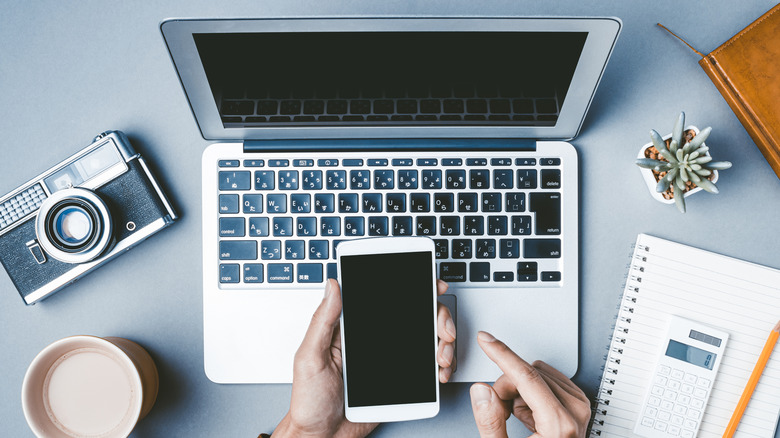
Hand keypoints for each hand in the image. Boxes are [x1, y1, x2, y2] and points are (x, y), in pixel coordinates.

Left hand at [272, 278, 455, 437]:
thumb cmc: (309, 401)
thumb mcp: (309, 357)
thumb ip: (322, 321)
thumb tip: (332, 285)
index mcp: (352, 327)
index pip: (385, 298)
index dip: (411, 287)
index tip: (430, 286)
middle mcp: (374, 339)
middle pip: (415, 315)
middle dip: (437, 317)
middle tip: (442, 330)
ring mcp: (389, 359)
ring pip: (425, 339)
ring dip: (443, 342)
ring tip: (441, 355)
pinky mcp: (399, 380)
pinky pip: (424, 368)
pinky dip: (439, 366)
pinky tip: (439, 370)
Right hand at [469, 332, 590, 437]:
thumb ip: (490, 424)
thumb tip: (482, 392)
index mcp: (560, 425)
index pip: (527, 376)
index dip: (502, 355)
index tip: (487, 341)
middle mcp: (575, 412)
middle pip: (528, 374)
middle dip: (506, 389)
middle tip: (500, 413)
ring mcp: (579, 406)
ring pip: (537, 374)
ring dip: (519, 392)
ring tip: (519, 419)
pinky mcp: (579, 402)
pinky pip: (546, 379)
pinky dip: (532, 393)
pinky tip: (531, 415)